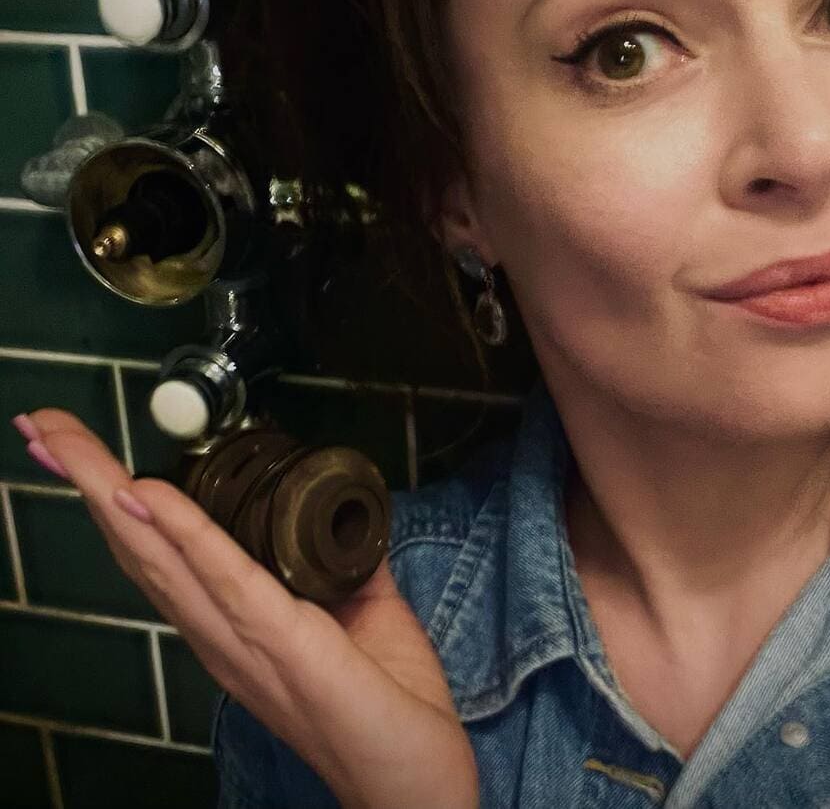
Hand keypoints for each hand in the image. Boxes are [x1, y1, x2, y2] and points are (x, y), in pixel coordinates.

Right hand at [13, 410, 478, 808]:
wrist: (416, 783)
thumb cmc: (383, 705)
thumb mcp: (361, 611)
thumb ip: (342, 565)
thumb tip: (343, 518)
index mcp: (230, 624)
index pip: (158, 551)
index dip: (114, 499)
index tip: (74, 447)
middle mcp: (218, 633)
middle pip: (137, 545)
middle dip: (89, 479)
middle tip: (45, 424)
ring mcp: (241, 641)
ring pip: (161, 555)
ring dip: (111, 490)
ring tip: (68, 441)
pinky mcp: (280, 642)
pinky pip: (225, 578)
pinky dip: (181, 532)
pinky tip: (146, 494)